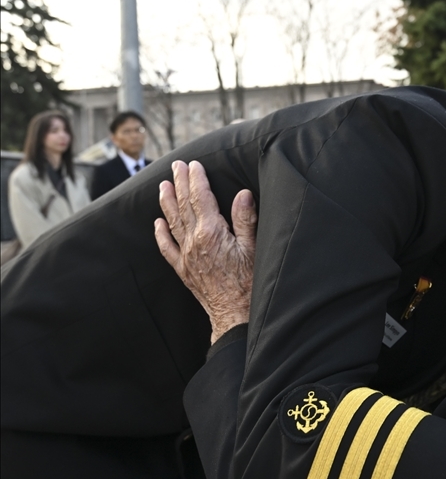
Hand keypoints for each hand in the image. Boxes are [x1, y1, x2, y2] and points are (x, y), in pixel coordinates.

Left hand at [155, 160, 257, 343]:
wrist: (235, 314)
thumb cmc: (249, 282)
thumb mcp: (254, 248)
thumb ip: (246, 220)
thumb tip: (243, 194)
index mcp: (212, 233)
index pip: (201, 199)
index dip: (196, 180)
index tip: (193, 164)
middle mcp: (194, 241)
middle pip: (184, 206)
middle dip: (179, 183)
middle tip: (175, 166)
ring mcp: (186, 256)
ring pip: (172, 222)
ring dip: (167, 202)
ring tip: (163, 185)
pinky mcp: (183, 270)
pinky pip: (167, 248)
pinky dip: (160, 234)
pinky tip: (157, 223)